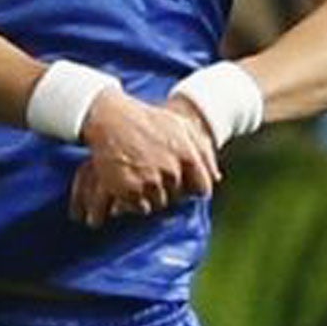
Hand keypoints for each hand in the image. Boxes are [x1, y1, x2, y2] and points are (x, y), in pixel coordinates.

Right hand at [69, 90, 219, 226]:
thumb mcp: (180, 126)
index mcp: (188, 156)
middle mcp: (171, 171)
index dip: (191, 187)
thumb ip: (203, 151)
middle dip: (168, 189)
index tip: (180, 181)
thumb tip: (217, 178)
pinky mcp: (130, 190)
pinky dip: (134, 201)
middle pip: (178, 197)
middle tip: (152, 172)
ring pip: (159, 204)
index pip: (202, 189)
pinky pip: (140, 207)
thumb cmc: (147, 120)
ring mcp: (150, 182)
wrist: (109, 118)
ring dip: (150, 195)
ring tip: (138, 176)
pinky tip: (128, 183)